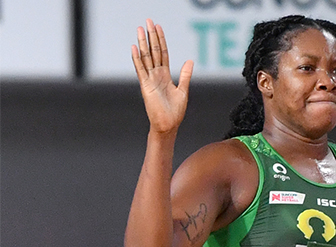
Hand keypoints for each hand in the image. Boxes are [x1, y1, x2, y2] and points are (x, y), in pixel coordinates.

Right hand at [131, 19, 192, 133]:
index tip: (159, 28)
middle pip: (153, 51)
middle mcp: (156, 75)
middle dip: (151, 36)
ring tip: (140, 29)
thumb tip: (190, 60)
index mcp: (165, 75)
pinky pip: (141, 70)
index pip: (163, 54)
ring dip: (143, 43)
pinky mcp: (145, 86)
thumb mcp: (183, 90)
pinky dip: (137, 59)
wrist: (168, 125)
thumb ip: (185, 75)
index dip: (161, 40)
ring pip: (146, 57)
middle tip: (148, 21)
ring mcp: (150, 79)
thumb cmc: (175, 111)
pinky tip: (134, 48)